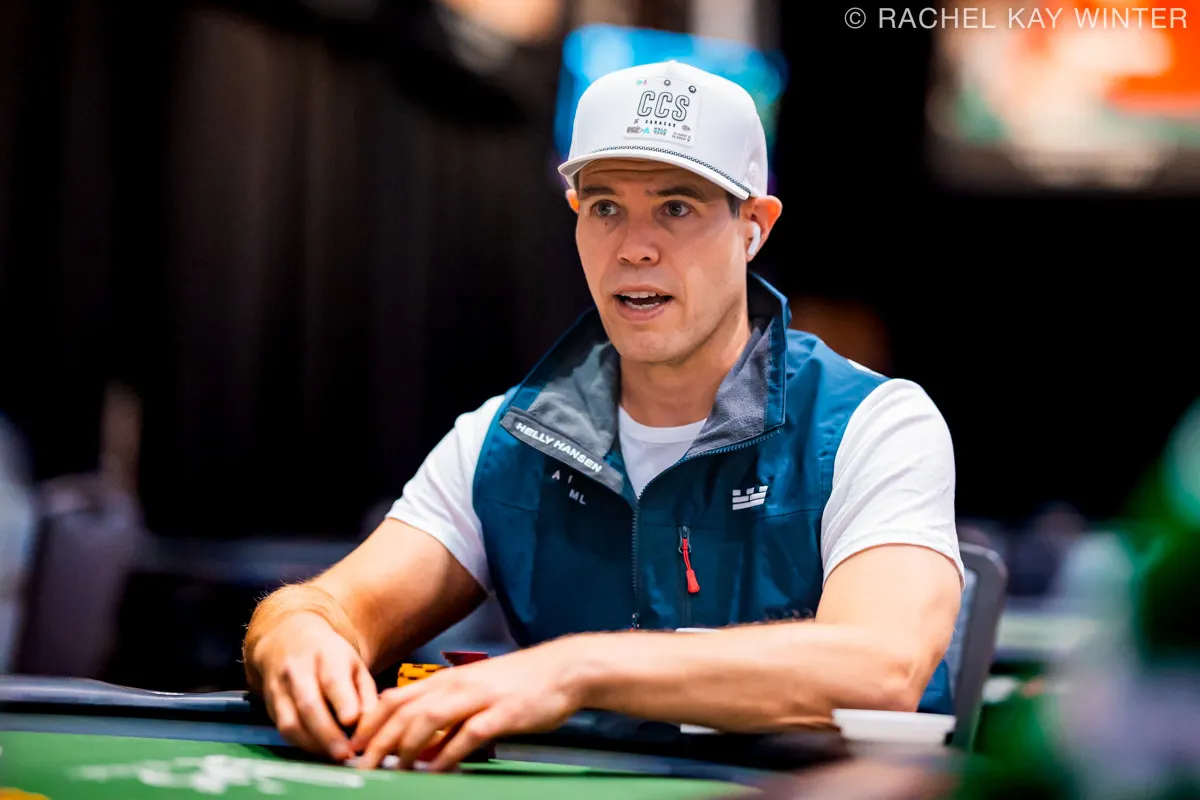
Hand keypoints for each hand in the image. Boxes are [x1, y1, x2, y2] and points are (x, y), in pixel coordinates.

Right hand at [250, 612, 377, 760]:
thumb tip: (371, 725)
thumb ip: (365, 694)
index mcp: (326, 653)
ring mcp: (279, 687)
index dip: (342, 701)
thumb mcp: (354, 665)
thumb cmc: (331, 657)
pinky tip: (319, 751)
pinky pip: (283, 729)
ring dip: (314, 745)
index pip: (332, 679)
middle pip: (309, 704)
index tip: (353, 722)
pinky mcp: (269, 704)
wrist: (286, 640)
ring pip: (292, 722)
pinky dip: (302, 744)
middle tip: (345, 754)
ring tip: (335, 757)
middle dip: (328, 734)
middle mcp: (298, 669)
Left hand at [350, 639, 585, 771]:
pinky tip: (438, 771)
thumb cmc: (518, 684)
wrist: (562, 670)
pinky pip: (468, 735)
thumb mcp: (475, 691)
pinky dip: (448, 754)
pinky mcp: (502, 713)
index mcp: (447, 680)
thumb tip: (418, 742)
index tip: (353, 747)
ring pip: (429, 719)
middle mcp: (457, 685)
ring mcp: (479, 698)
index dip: (369, 723)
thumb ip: (446, 711)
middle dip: (377, 739)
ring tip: (392, 770)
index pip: (394, 698)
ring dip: (406, 746)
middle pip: (404, 710)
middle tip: (360, 765)